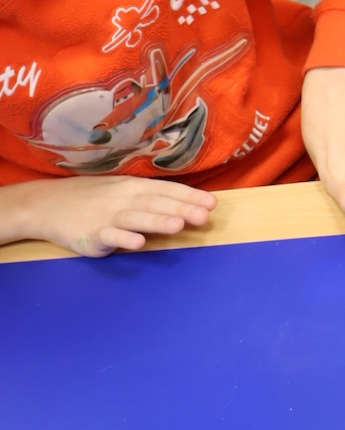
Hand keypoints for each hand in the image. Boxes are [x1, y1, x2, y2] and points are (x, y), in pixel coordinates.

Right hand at [1, 176, 215, 255]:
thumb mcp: (120, 191)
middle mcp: (122, 199)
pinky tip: (138, 243)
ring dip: (158, 221)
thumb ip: (148, 198)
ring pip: (136, 218)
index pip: (166, 190)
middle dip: (182, 209)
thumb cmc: (90, 198)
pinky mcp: (91, 234)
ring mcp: (106, 216)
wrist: (47, 204)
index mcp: (132, 187)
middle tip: (205, 216)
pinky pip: (109, 236)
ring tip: (179, 225)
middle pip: (156, 204)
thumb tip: (182, 206)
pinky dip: (123, 238)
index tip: (212, 203)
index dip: (189, 196)